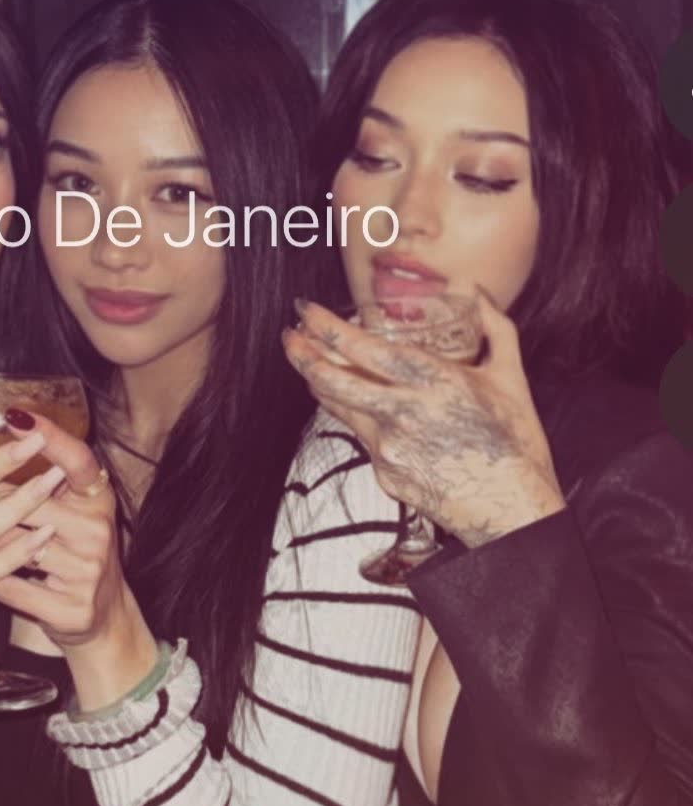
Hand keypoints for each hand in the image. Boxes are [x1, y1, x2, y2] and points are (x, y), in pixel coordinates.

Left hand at [0, 410, 156, 708]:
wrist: (102, 617)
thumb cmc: (77, 553)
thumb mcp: (77, 512)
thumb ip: (50, 482)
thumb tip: (2, 438)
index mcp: (99, 500)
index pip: (78, 460)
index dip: (50, 436)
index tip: (14, 415)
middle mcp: (97, 532)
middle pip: (29, 501)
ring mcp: (86, 572)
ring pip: (12, 544)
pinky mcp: (70, 608)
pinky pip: (10, 587)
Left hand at [282, 292, 564, 548]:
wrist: (513, 513)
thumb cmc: (517, 445)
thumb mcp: (511, 379)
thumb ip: (495, 328)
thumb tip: (477, 293)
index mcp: (435, 383)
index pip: (364, 349)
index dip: (326, 327)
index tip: (307, 310)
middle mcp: (404, 415)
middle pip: (333, 381)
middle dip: (302, 354)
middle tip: (289, 335)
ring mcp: (390, 448)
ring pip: (339, 408)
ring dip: (319, 383)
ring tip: (309, 364)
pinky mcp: (385, 474)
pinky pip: (363, 437)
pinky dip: (357, 416)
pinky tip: (356, 404)